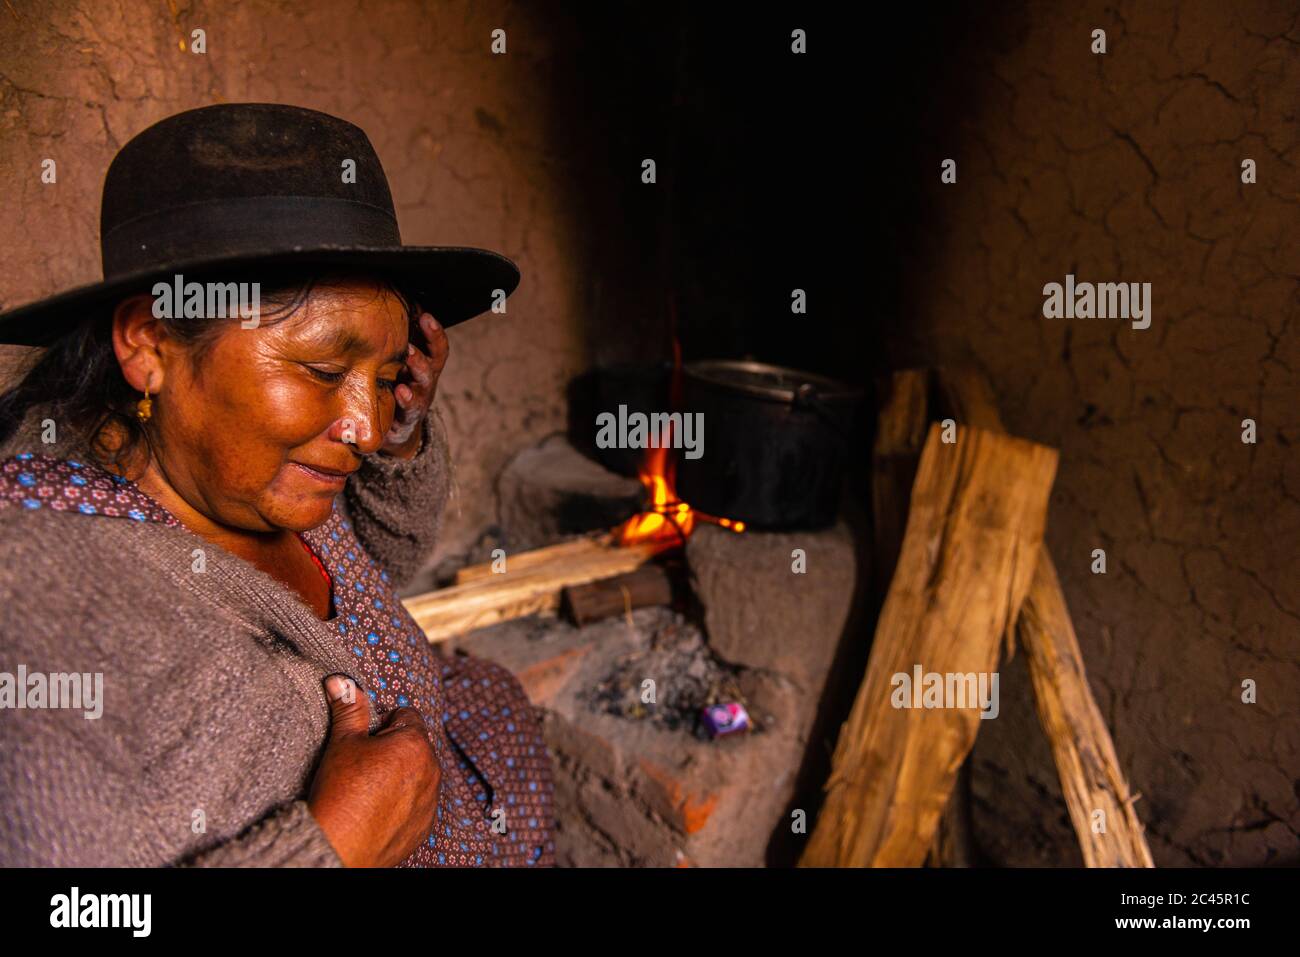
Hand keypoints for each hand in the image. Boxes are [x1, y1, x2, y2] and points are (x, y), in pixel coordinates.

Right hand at [307, 675, 440, 867]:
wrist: (336, 847)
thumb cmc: (340, 792)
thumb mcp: (342, 743)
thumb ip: (348, 708)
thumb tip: (340, 680)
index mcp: (415, 743)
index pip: (406, 715)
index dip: (383, 724)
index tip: (367, 739)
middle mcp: (432, 770)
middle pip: (415, 745)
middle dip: (394, 749)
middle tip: (365, 765)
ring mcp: (431, 800)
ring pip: (418, 775)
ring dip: (401, 776)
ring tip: (369, 789)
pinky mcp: (425, 826)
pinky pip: (418, 804)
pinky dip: (403, 803)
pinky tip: (378, 810)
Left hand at [381, 311, 447, 459]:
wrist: (396, 430)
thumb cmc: (396, 388)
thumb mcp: (398, 367)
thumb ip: (397, 344)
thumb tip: (387, 307)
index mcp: (426, 367)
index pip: (436, 347)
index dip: (434, 332)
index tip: (425, 315)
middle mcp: (426, 383)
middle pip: (433, 363)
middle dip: (428, 345)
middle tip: (413, 336)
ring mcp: (419, 401)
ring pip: (424, 384)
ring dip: (418, 368)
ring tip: (409, 356)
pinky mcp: (408, 420)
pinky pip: (410, 410)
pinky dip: (407, 400)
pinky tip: (401, 391)